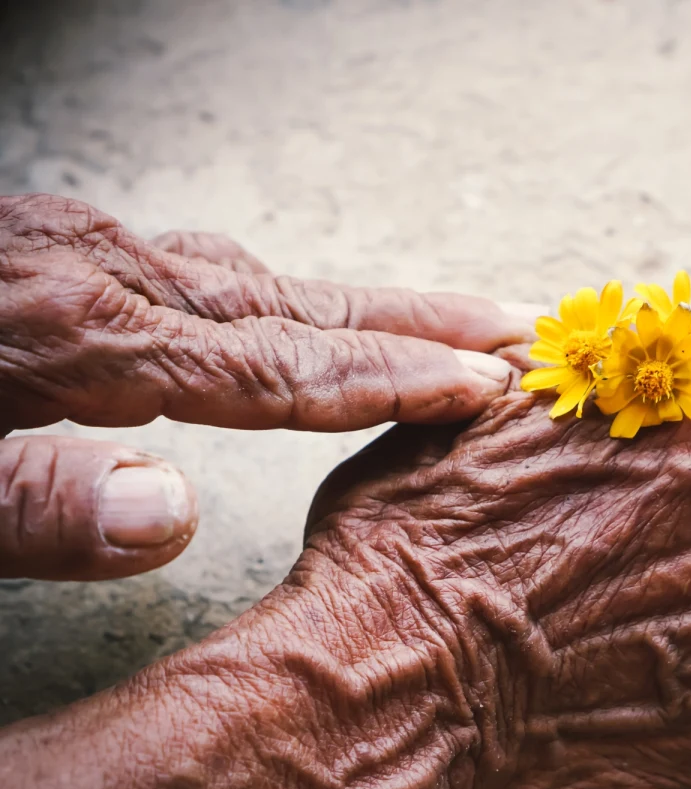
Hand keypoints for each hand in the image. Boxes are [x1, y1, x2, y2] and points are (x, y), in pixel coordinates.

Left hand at [0, 194, 530, 580]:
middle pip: (304, 306)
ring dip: (372, 307)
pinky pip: (217, 275)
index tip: (485, 385)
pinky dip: (296, 301)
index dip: (392, 381)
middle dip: (427, 321)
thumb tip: (174, 518)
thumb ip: (37, 503)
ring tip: (456, 326)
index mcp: (75, 331)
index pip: (276, 366)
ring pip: (267, 283)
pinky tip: (313, 317)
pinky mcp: (72, 248)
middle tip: (523, 329)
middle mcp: (106, 272)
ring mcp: (92, 249)